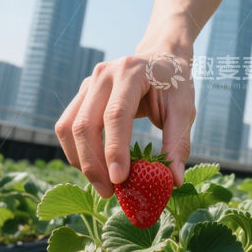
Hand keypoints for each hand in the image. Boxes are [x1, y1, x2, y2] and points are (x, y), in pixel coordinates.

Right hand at [55, 50, 195, 197]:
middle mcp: (103, 74)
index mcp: (131, 72)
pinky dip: (76, 151)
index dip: (115, 149)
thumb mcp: (185, 110)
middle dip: (93, 164)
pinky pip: (67, 126)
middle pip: (85, 124)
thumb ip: (178, 143)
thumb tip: (174, 181)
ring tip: (102, 185)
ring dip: (80, 161)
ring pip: (68, 128)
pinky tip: (94, 168)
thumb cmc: (174, 85)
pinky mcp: (81, 94)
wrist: (160, 59)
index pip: (116, 115)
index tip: (120, 181)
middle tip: (110, 192)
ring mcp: (88, 83)